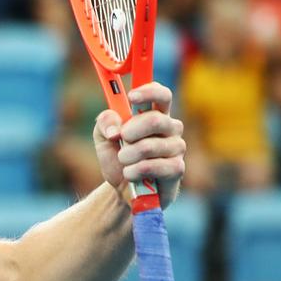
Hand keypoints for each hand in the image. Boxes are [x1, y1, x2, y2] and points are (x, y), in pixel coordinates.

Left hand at [93, 82, 184, 207]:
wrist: (122, 189)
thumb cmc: (117, 158)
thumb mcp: (102, 137)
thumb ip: (105, 122)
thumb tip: (116, 127)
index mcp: (155, 114)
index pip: (162, 94)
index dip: (149, 92)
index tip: (132, 97)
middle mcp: (170, 128)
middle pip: (156, 120)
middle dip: (131, 131)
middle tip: (121, 139)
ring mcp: (176, 148)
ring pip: (150, 146)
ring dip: (128, 155)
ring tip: (123, 161)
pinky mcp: (177, 168)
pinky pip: (155, 166)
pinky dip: (135, 171)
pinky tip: (130, 174)